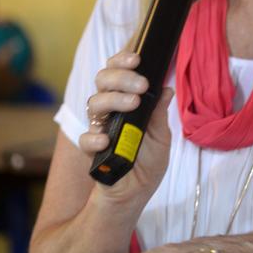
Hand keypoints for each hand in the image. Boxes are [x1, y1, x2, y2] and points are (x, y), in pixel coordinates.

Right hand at [81, 51, 173, 198]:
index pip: (118, 72)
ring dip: (114, 99)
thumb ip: (159, 113)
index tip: (138, 59)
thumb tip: (166, 88)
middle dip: (121, 77)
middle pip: (103, 81)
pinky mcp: (91, 150)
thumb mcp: (161, 136)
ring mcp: (99, 128)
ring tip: (133, 103)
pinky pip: (85, 138)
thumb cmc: (147, 162)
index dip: (122, 61)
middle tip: (141, 84)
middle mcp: (109, 110)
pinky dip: (94, 137)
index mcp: (125, 101)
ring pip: (94, 103)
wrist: (135, 193)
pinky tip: (106, 139)